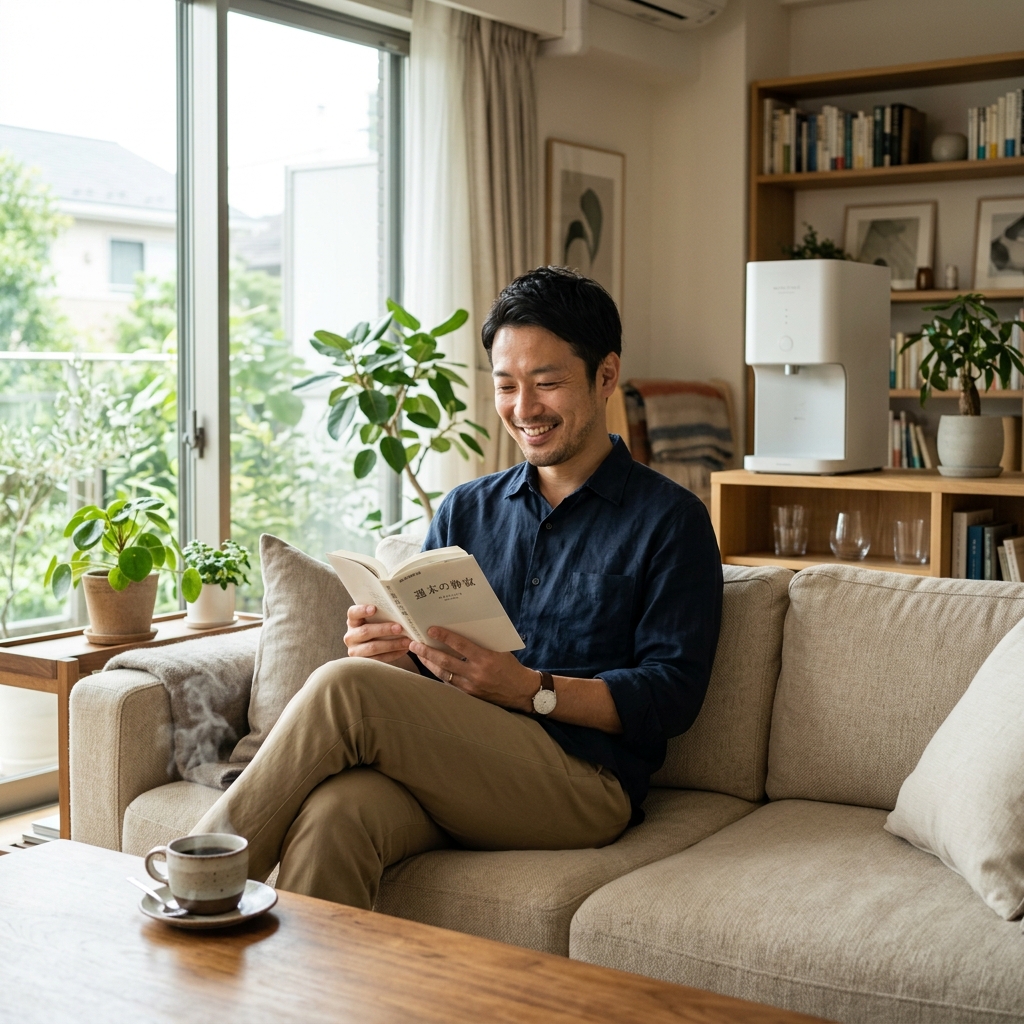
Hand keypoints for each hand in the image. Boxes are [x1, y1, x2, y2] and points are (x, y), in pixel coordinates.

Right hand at [344, 604, 412, 664]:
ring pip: (373, 647)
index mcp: (353, 621)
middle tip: (399, 628)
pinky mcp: (363, 663)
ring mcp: (355, 651)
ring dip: (392, 644)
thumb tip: (399, 612)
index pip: (353, 613)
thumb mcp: (375, 622)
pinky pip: (379, 659)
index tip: (374, 608)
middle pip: (365, 631)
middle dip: (384, 629)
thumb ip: (382, 616)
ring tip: (406, 642)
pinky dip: (393, 654)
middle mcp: (351, 636)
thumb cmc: (377, 629)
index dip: (362, 610)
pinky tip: (404, 650)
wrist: (375, 649)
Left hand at [409, 627, 538, 711]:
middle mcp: (477, 673)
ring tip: (418, 654)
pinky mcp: (469, 695)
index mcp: (486, 658)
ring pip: (444, 673)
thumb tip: (460, 631)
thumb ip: (481, 643)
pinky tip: (431, 667)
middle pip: (446, 661)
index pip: (460, 645)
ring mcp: (471, 686)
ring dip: (429, 663)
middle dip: (427, 652)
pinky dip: (439, 674)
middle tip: (414, 644)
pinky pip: (450, 683)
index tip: (430, 630)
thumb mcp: (499, 650)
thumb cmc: (511, 666)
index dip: (444, 637)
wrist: (521, 691)